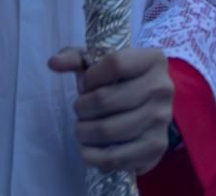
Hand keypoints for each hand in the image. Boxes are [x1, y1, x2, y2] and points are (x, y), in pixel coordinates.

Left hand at [48, 46, 173, 174]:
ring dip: (84, 132)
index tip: (85, 84)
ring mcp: (161, 119)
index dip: (90, 76)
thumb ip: (76, 58)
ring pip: (108, 130)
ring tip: (82, 129)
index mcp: (152, 60)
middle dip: (81, 107)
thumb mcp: (101, 63)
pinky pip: (116, 158)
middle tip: (79, 110)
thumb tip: (53, 63)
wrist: (150, 107)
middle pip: (106, 99)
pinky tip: (87, 149)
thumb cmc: (121, 80)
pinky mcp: (156, 147)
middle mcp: (162, 88)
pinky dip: (93, 156)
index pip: (114, 64)